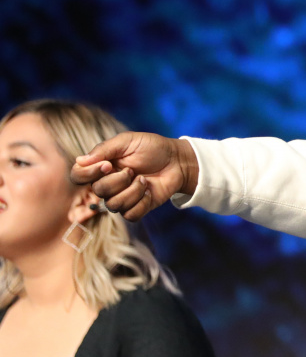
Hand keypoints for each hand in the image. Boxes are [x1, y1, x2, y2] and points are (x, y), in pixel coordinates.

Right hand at [70, 133, 199, 221]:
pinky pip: (130, 215)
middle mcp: (108, 184)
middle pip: (98, 191)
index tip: (108, 164)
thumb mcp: (127, 141)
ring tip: (144, 180)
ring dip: (133, 191)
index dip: (88, 174)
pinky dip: (142, 203)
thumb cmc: (152, 148)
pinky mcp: (136, 208)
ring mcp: (122, 197)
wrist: (177, 161)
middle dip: (118, 180)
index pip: (78, 176)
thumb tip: (80, 161)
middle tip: (133, 170)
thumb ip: (104, 149)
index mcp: (101, 167)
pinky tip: (149, 191)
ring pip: (114, 205)